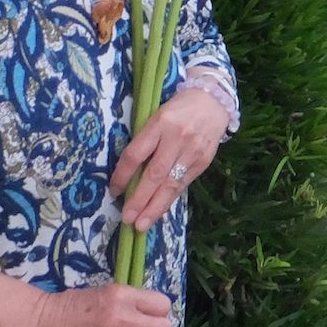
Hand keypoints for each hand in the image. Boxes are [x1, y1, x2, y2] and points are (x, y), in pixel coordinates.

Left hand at [109, 87, 227, 232]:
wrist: (212, 101)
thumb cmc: (178, 108)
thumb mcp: (157, 116)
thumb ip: (146, 141)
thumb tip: (130, 174)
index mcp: (159, 124)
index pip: (135, 154)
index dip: (122, 175)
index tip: (114, 191)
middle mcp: (176, 138)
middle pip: (154, 174)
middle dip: (139, 200)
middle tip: (127, 219)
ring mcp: (192, 152)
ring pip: (170, 185)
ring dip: (154, 207)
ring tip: (141, 224)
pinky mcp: (203, 162)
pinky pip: (182, 184)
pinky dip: (169, 200)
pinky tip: (159, 211)